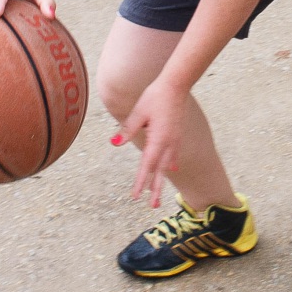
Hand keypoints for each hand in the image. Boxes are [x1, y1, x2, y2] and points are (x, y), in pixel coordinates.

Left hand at [118, 77, 186, 207]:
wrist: (176, 85)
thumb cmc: (155, 96)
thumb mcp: (138, 113)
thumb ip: (127, 130)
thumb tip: (114, 143)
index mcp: (158, 140)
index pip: (147, 166)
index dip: (141, 182)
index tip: (136, 196)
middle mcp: (168, 143)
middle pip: (159, 171)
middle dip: (155, 189)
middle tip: (153, 206)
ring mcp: (175, 139)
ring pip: (167, 164)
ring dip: (162, 179)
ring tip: (159, 194)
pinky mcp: (177, 134)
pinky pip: (173, 154)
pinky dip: (169, 163)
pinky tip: (170, 168)